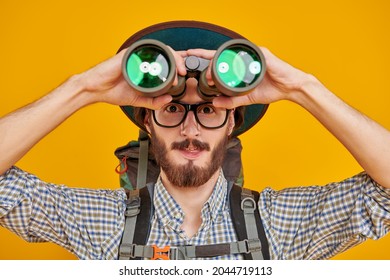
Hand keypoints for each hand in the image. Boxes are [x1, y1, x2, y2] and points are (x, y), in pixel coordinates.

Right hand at [78, 48, 186, 109]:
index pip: (166, 64)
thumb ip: (154, 101)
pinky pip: (147, 49)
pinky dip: (158, 54)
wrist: (96, 90)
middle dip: (179, 62)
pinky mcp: (130, 53)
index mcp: (146, 69)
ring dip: (172, 57)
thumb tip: (169, 99)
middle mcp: (142, 60)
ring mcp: (137, 55)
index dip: (177, 68)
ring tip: (178, 69)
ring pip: (160, 50)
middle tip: (183, 73)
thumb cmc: (114, 92)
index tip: (182, 77)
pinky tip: (164, 64)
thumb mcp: (139, 100)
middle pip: (166, 55)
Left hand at [187, 47, 313, 108]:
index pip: (219, 58)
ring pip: (230, 54)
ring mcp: (253, 54)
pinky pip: (246, 55)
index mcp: (240, 64)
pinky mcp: (262, 55)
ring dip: (219, 62)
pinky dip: (236, 60)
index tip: (190, 56)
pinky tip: (228, 65)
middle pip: (221, 54)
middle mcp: (245, 56)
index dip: (204, 56)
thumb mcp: (246, 98)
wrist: (291, 88)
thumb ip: (231, 100)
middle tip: (203, 76)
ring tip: (211, 72)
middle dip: (208, 62)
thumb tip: (215, 103)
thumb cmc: (271, 89)